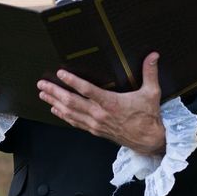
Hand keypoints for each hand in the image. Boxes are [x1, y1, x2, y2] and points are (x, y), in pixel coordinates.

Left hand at [37, 52, 164, 154]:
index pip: (88, 90)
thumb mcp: (152, 93)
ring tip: (43, 94)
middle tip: (42, 84)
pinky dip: (63, 115)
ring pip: (70, 113)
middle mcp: (100, 114)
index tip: (61, 73)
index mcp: (111, 103)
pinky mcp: (95, 130)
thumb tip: (154, 55)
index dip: (73, 82)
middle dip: (55, 92)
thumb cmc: (149, 116)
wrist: (148, 140)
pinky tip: (55, 109)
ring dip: (55, 103)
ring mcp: (95, 123)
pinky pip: (75, 122)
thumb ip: (150, 72)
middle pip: (72, 102)